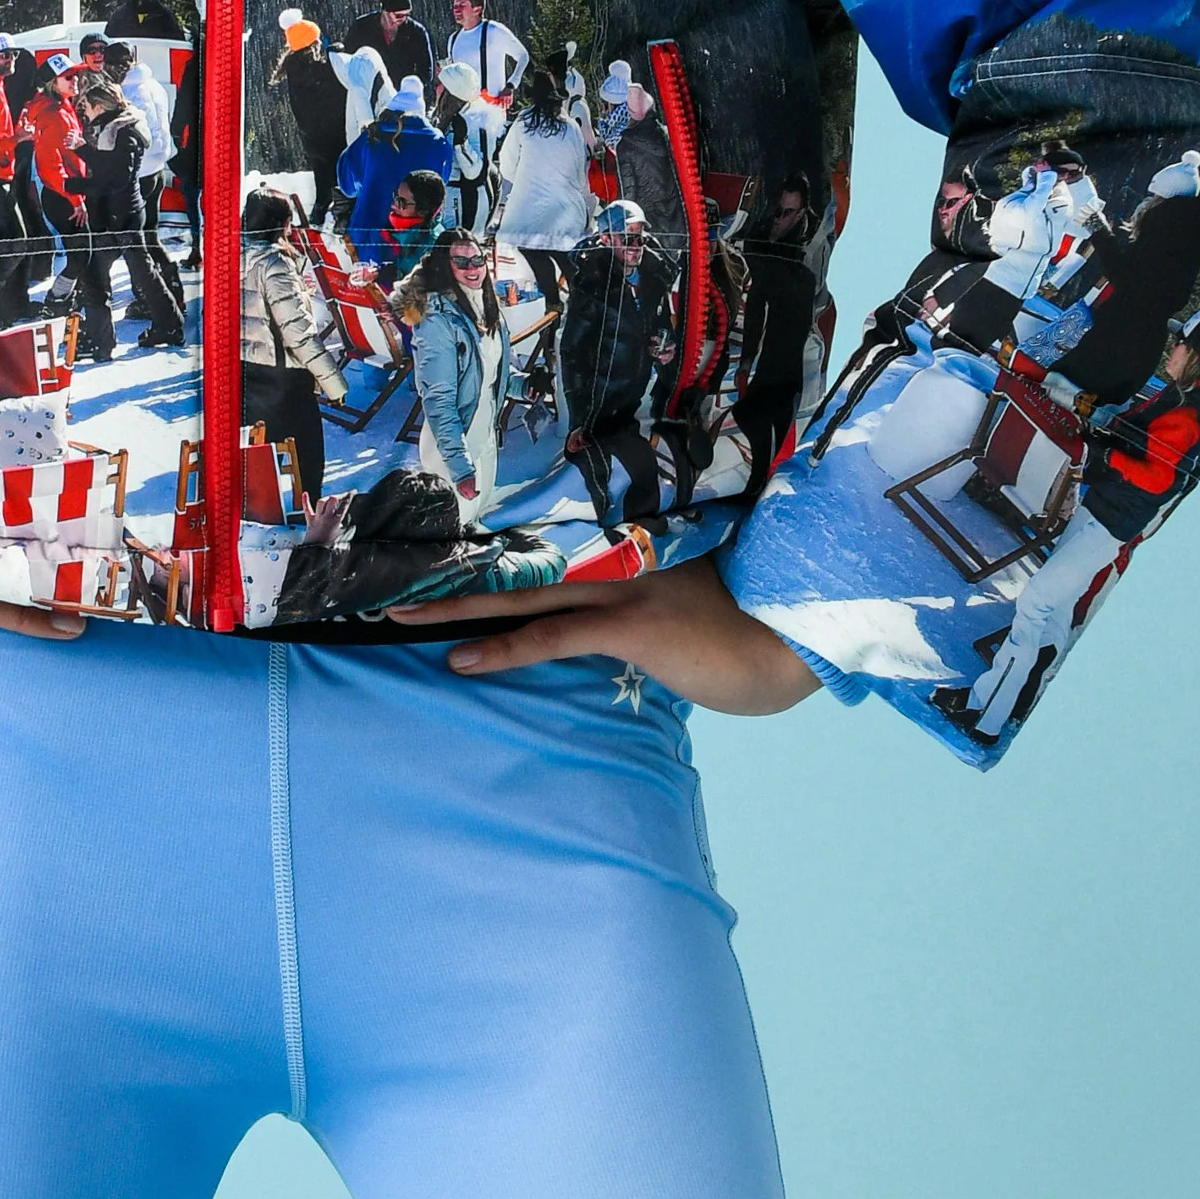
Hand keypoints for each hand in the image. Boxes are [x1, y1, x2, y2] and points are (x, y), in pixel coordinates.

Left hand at [388, 554, 819, 715]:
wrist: (806, 635)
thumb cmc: (764, 621)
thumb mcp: (705, 593)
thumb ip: (660, 586)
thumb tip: (627, 603)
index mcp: (639, 543)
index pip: (553, 540)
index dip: (496, 540)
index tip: (444, 537)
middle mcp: (625, 554)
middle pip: (522, 554)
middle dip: (454, 563)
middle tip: (393, 564)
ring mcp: (628, 586)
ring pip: (522, 589)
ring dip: (455, 604)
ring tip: (398, 614)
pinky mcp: (634, 625)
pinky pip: (553, 636)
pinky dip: (502, 650)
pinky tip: (459, 661)